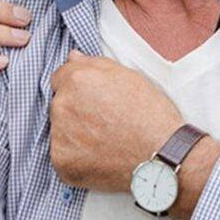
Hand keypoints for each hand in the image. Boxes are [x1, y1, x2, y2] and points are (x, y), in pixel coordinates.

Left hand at [49, 50, 183, 191]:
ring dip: (74, 133)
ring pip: (60, 130)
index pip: (60, 79)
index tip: (93, 100)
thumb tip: (73, 58)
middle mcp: (62, 105)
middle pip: (60, 104)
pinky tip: (99, 156)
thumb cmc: (150, 115)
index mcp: (77, 80)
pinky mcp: (61, 161)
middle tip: (104, 122)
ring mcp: (59, 135)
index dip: (79, 88)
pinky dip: (77, 157)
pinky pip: (63, 155)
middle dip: (76, 110)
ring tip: (104, 140)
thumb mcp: (129, 77)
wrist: (161, 155)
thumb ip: (95, 65)